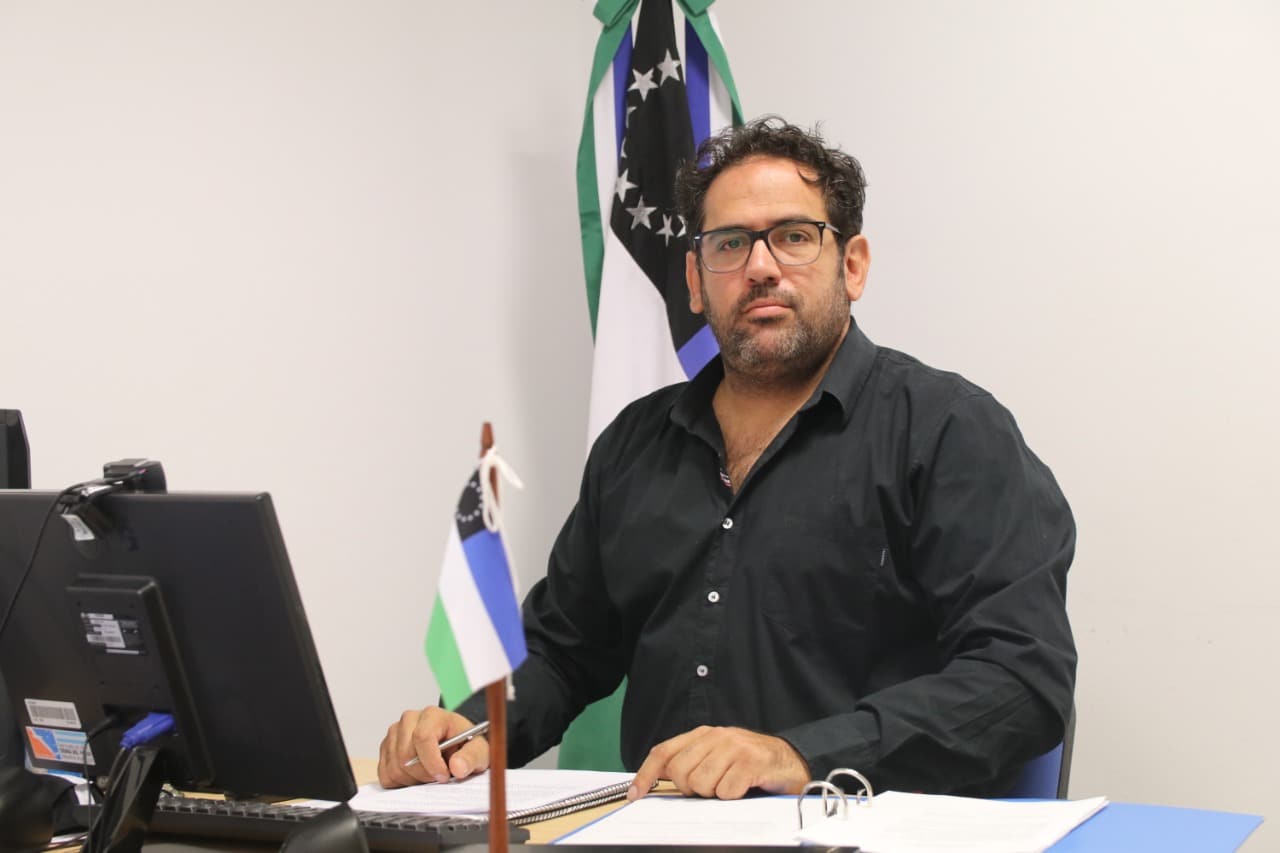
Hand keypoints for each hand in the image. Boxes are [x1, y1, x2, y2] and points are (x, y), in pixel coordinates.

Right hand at [377, 707, 489, 787]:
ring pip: (395, 767)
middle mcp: (410, 720)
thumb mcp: (478, 751)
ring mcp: (394, 733)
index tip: (443, 776)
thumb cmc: (465, 745)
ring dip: (412, 780)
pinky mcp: (385, 749)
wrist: (455, 745)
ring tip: (429, 775)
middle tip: (438, 778)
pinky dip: (400, 783)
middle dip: (424, 774)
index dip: (432, 762)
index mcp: (432, 715)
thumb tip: (458, 766)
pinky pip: (385, 774)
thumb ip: (471, 757)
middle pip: (406, 755)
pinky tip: (416, 776)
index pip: (422, 737)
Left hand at [628, 726, 809, 800]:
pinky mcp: (751, 763)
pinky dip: (732, 797)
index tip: (635, 794)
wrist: (788, 760)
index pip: (664, 752)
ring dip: (714, 794)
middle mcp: (716, 737)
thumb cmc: (748, 763)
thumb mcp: (716, 757)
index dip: (645, 774)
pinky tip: (744, 787)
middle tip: (711, 787)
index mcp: (703, 735)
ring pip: (701, 784)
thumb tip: (657, 782)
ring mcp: (734, 748)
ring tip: (729, 785)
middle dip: (691, 789)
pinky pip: (725, 792)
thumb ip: (690, 763)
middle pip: (679, 773)